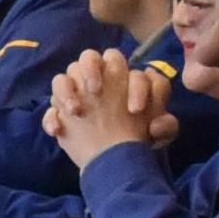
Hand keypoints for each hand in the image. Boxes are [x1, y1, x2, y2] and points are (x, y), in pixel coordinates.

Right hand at [44, 48, 175, 167]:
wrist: (115, 160)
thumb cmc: (138, 139)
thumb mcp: (159, 136)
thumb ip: (167, 127)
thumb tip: (155, 124)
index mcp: (127, 80)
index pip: (133, 71)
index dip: (135, 86)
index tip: (134, 110)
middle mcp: (101, 80)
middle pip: (91, 57)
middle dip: (92, 69)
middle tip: (95, 91)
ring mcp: (79, 93)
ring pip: (66, 75)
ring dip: (68, 89)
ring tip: (76, 111)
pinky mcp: (62, 111)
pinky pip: (51, 106)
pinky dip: (52, 117)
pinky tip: (58, 131)